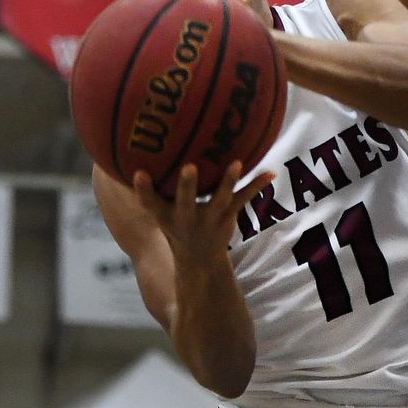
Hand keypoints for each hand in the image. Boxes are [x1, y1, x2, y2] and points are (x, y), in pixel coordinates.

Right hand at [132, 160, 274, 262]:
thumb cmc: (174, 223)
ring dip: (228, 181)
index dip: (143, 190)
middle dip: (187, 186)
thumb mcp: (159, 210)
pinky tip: (270, 172)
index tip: (138, 174)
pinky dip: (256, 185)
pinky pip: (242, 199)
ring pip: (219, 199)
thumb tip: (137, 148)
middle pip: (185, 201)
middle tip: (189, 167)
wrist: (198, 259)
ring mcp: (208, 220)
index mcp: (165, 214)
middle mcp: (186, 218)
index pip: (149, 203)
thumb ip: (149, 187)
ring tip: (237, 163)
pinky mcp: (227, 218)